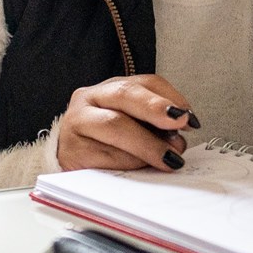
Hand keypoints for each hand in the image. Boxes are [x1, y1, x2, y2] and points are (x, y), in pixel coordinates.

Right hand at [54, 75, 196, 171]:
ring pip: (116, 126)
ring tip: (169, 159)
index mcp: (109, 89)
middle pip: (126, 95)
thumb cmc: (103, 145)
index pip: (145, 83)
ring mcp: (76, 123)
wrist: (64, 164)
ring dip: (148, 144)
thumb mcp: (130, 128)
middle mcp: (89, 99)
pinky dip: (129, 163)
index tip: (188, 118)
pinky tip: (141, 169)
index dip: (170, 98)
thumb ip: (153, 127)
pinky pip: (106, 155)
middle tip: (179, 122)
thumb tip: (179, 137)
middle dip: (156, 108)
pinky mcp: (71, 151)